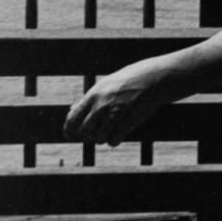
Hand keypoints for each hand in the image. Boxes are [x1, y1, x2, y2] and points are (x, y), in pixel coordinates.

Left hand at [63, 55, 179, 145]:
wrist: (153, 79)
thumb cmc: (128, 80)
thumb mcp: (105, 85)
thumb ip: (88, 99)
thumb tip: (70, 111)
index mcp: (93, 95)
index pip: (72, 119)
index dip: (68, 130)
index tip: (70, 135)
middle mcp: (100, 106)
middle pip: (83, 133)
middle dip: (87, 135)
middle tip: (94, 131)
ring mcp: (114, 116)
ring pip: (98, 139)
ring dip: (103, 136)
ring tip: (111, 127)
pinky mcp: (127, 124)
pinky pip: (113, 141)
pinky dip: (115, 139)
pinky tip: (120, 130)